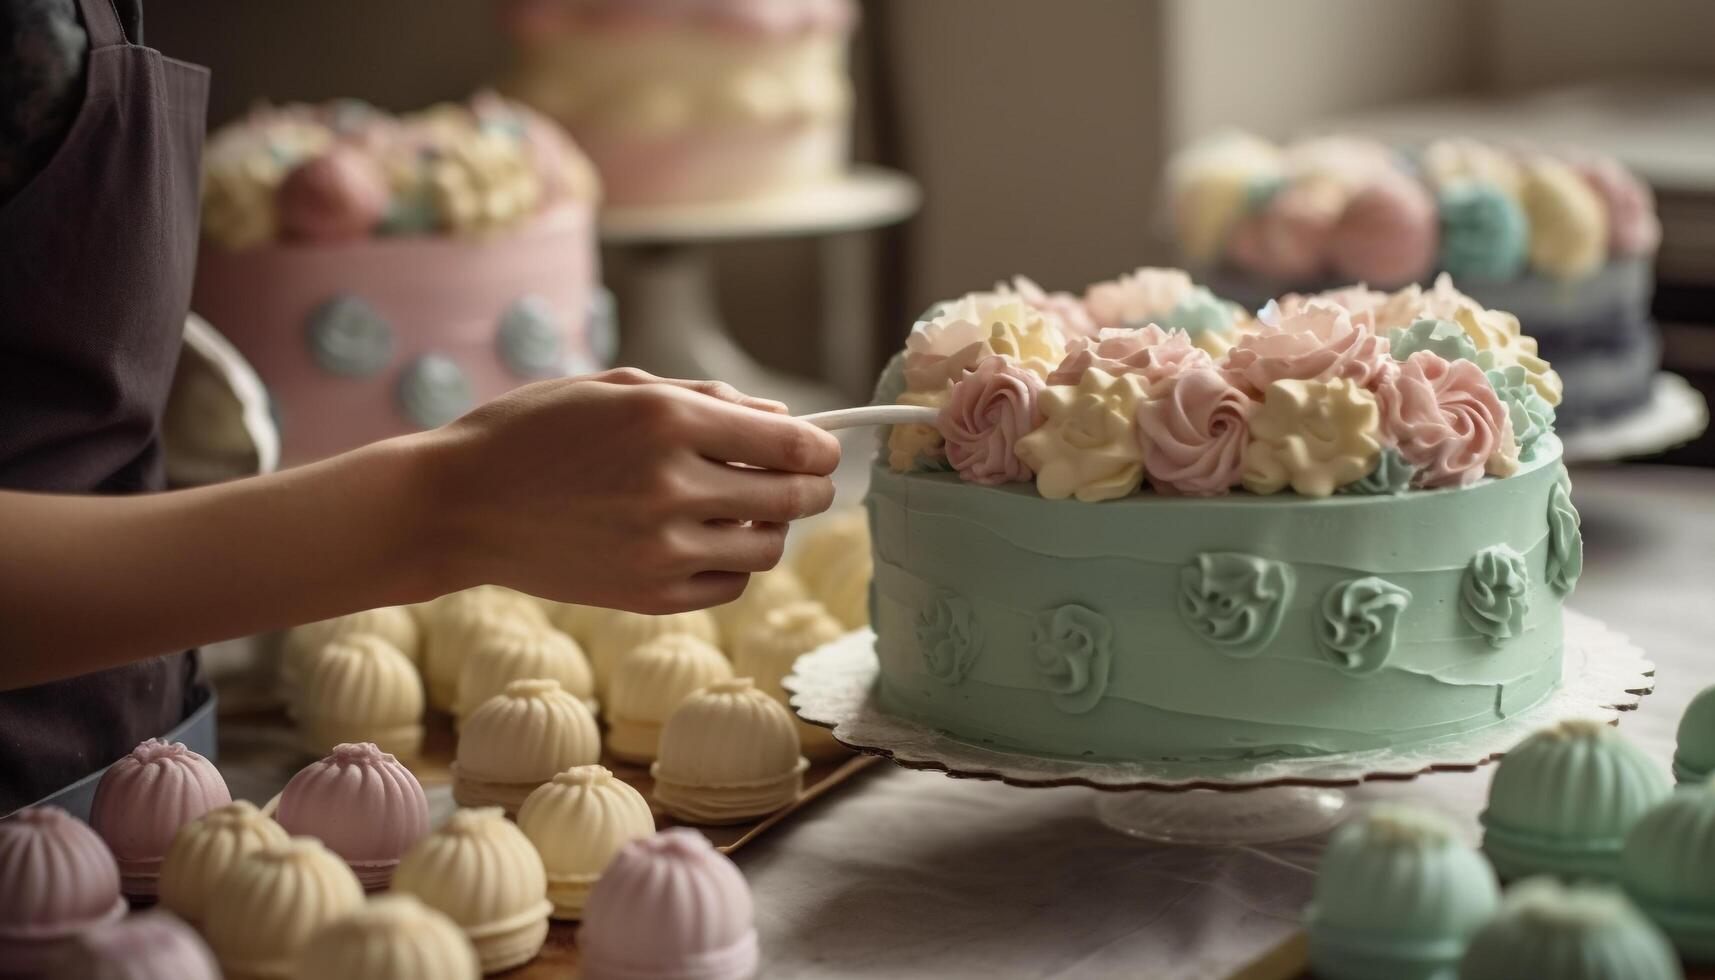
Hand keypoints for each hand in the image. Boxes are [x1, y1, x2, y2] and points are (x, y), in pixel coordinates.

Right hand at [420, 368, 840, 612]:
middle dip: (810, 486)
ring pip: (766, 547)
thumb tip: (784, 423)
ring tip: (743, 508)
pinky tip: (704, 540)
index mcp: (667, 420)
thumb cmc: (535, 432)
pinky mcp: (649, 595)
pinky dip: (731, 564)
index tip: (823, 449)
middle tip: (804, 481)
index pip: (791, 444)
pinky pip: (728, 585)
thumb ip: (707, 399)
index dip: (822, 447)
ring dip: (770, 526)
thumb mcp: (618, 388)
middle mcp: (671, 484)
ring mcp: (661, 548)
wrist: (459, 505)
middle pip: (791, 498)